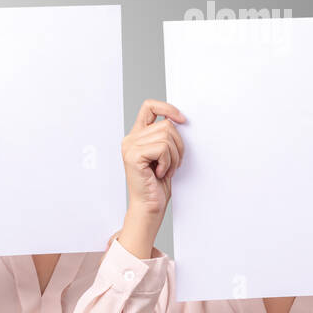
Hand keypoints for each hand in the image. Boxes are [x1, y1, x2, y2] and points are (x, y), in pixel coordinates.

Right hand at [118, 99, 185, 257]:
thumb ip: (166, 136)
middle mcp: (130, 139)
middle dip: (177, 145)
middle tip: (172, 163)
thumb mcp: (164, 155)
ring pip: (166, 136)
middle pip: (166, 124)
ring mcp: (130, 146)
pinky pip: (162, 148)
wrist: (149, 206)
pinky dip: (167, 162)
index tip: (182, 119)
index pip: (150, 106)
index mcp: (137, 136)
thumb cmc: (157, 184)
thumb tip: (179, 120)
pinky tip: (160, 172)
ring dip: (173, 156)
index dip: (168, 107)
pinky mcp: (134, 156)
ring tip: (166, 169)